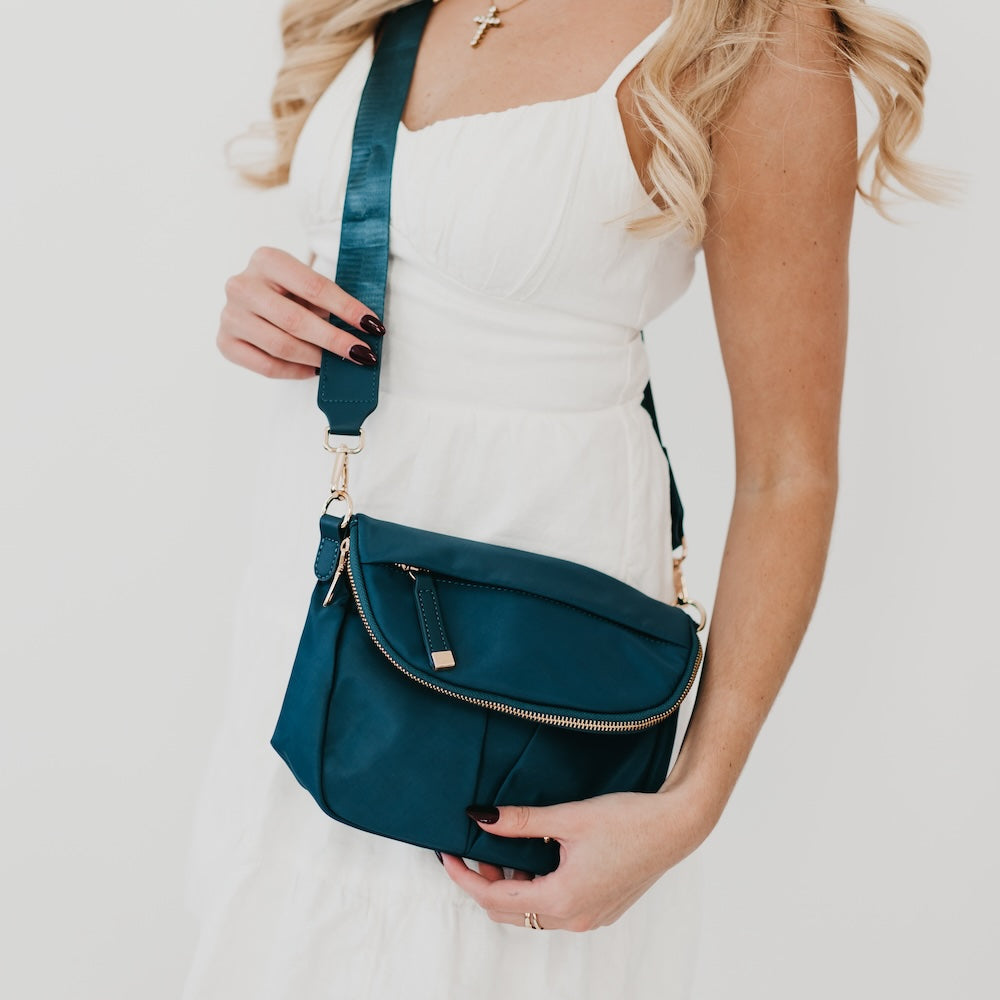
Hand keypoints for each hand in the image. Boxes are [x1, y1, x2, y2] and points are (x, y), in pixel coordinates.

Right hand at [217, 246, 385, 378]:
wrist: (253, 300)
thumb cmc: (290, 292)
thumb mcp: (307, 286)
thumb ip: (329, 303)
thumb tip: (364, 330)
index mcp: (266, 259)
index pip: (313, 286)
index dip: (346, 308)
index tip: (372, 325)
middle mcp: (242, 285)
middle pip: (295, 320)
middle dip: (334, 340)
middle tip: (362, 354)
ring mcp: (230, 315)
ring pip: (281, 346)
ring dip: (316, 358)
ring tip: (337, 363)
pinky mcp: (225, 343)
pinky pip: (267, 366)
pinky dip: (296, 371)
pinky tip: (314, 370)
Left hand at [440, 785, 714, 931]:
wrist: (678, 825)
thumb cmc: (628, 819)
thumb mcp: (568, 817)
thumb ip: (521, 821)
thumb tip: (480, 818)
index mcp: (562, 899)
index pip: (494, 901)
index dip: (464, 878)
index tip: (447, 855)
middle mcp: (575, 918)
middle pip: (510, 913)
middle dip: (484, 884)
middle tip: (473, 850)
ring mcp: (590, 917)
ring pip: (532, 914)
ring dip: (510, 888)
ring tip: (503, 851)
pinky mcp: (601, 908)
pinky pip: (555, 909)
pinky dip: (535, 890)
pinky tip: (534, 859)